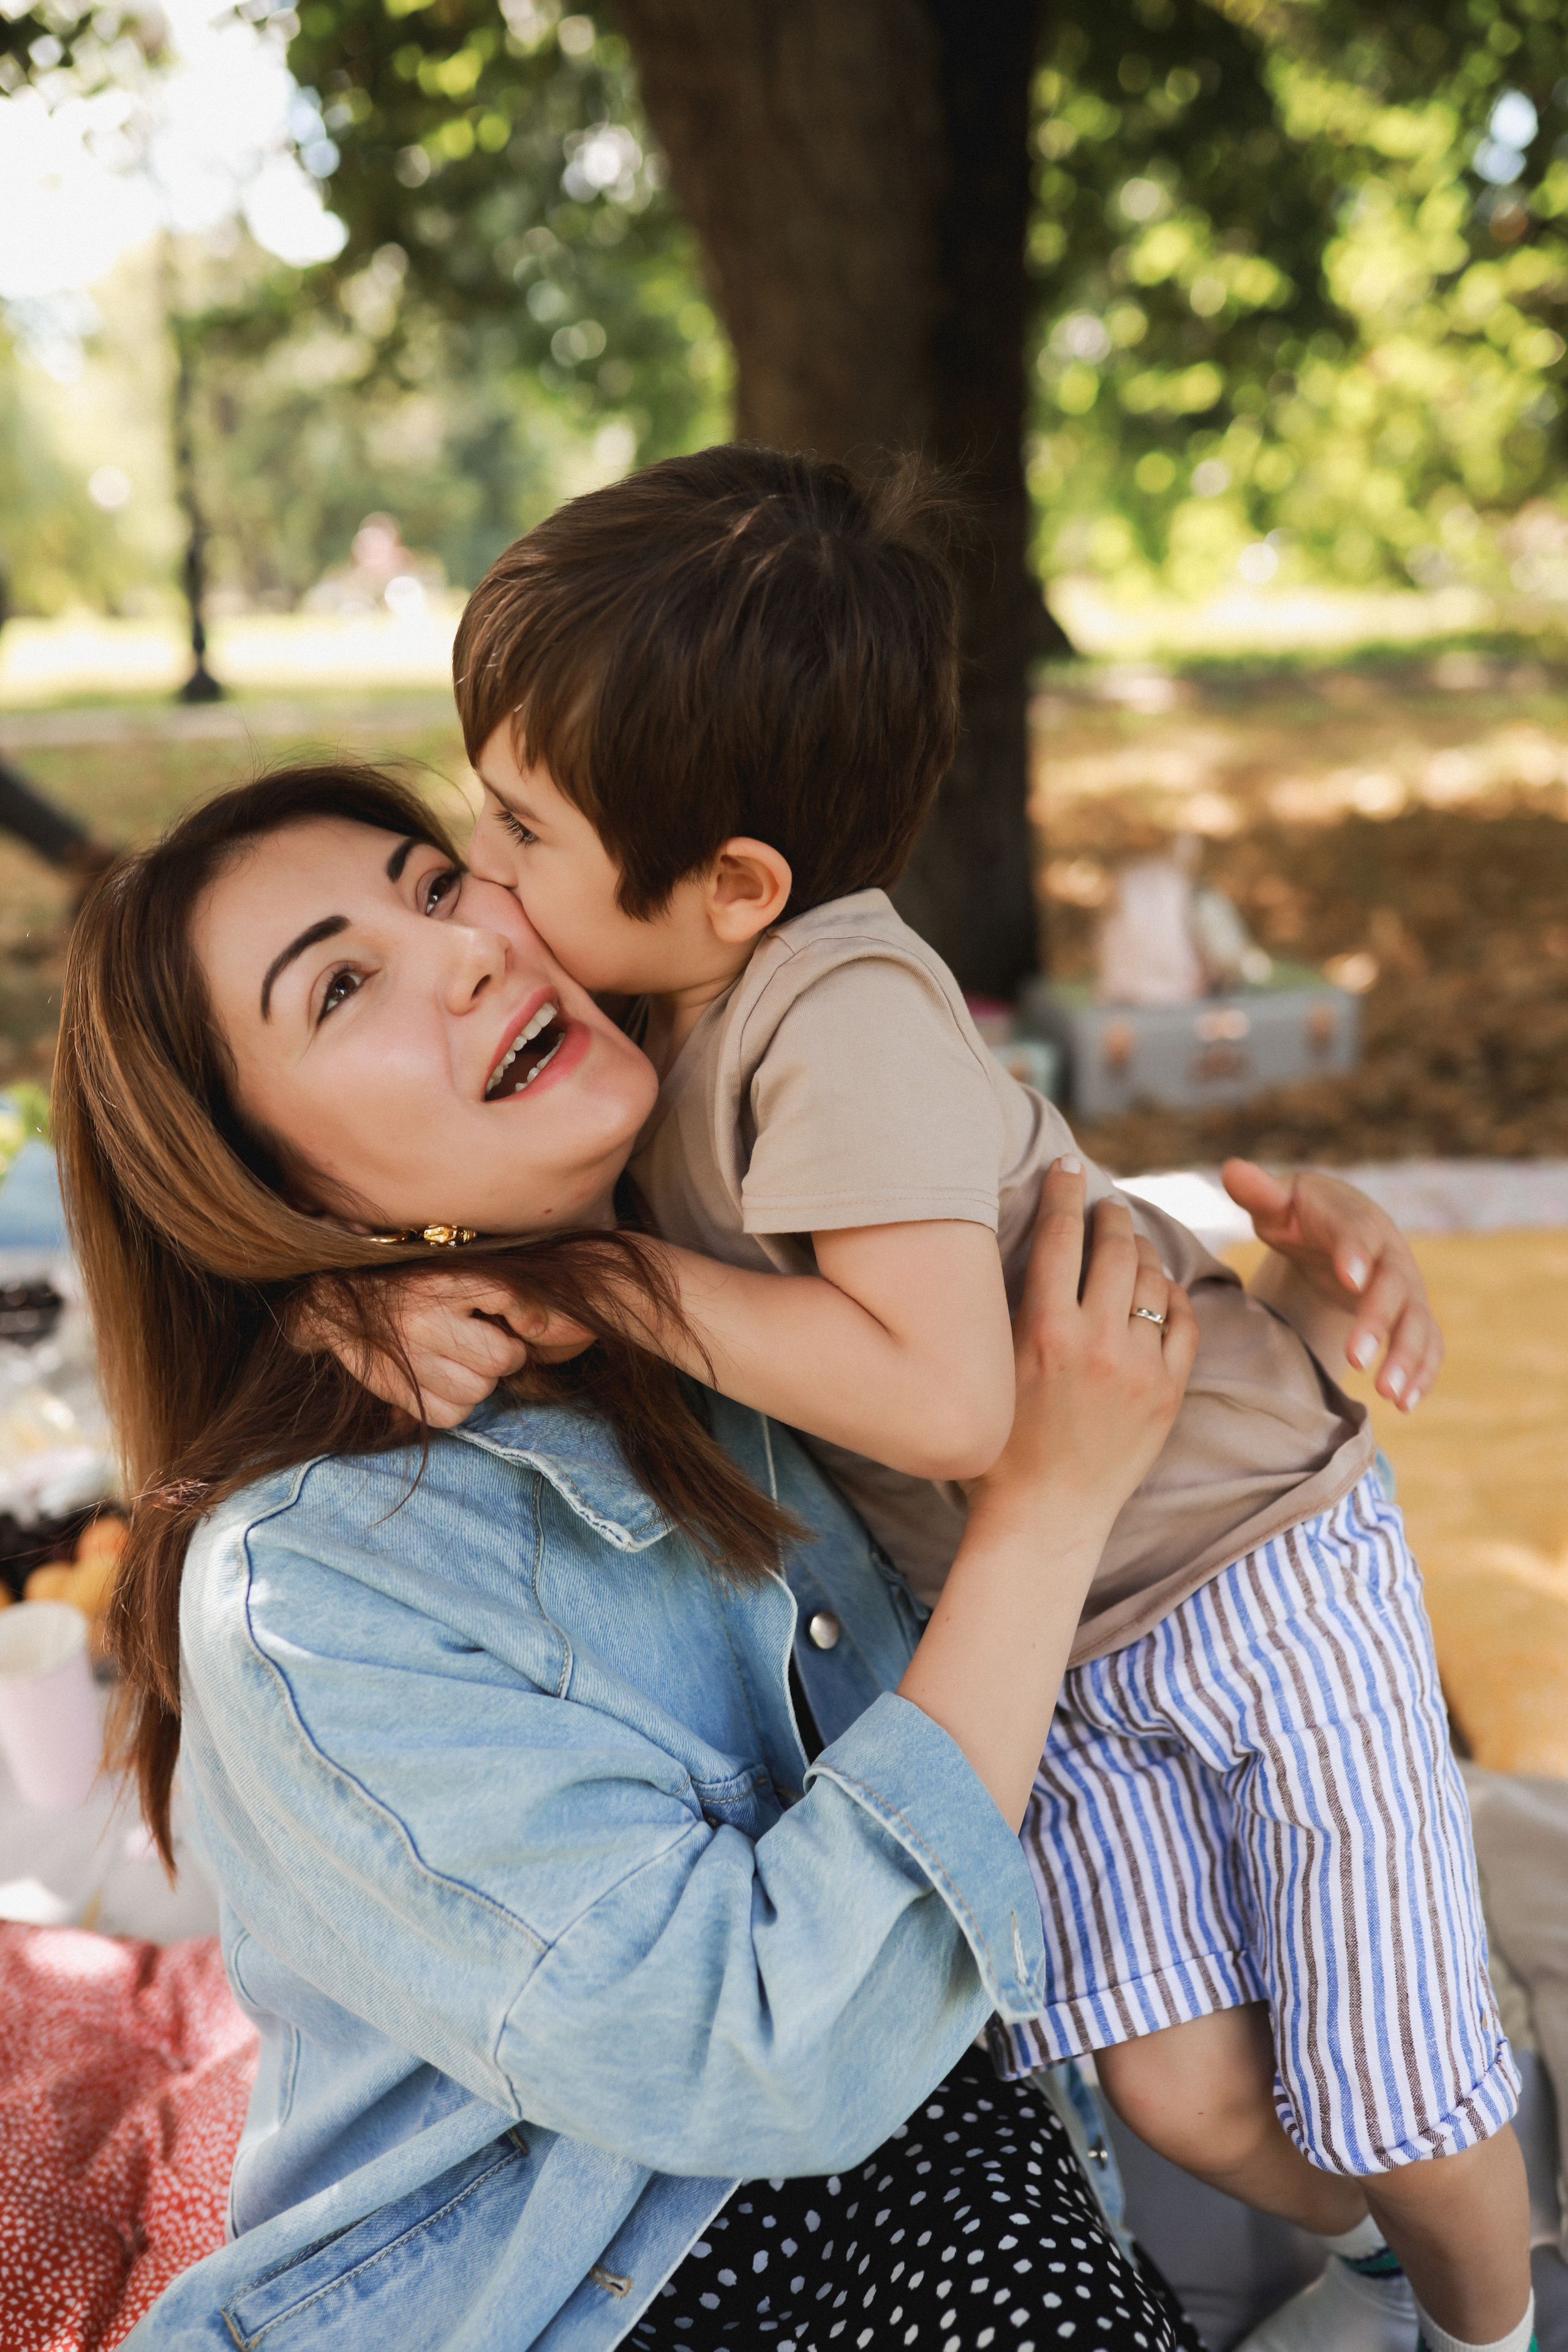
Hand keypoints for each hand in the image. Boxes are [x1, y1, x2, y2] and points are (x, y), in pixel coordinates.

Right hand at [289, 1271, 593, 1427]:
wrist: (341, 1300)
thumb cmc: (414, 1283)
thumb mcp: (453, 1269)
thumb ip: (499, 1291)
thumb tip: (540, 1324)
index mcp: (442, 1280)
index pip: (507, 1297)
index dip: (528, 1314)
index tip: (525, 1322)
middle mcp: (424, 1317)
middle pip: (500, 1358)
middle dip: (506, 1356)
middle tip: (492, 1345)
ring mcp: (408, 1356)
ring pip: (479, 1390)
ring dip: (481, 1381)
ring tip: (463, 1361)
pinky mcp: (394, 1388)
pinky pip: (451, 1415)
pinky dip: (456, 1405)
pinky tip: (445, 1382)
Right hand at [972, 1158, 1198, 1547]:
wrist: (1044, 1514)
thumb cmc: (1000, 1442)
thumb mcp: (991, 1366)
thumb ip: (1013, 1307)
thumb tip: (1031, 1244)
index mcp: (1042, 1330)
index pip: (1059, 1235)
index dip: (1064, 1190)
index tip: (1067, 1165)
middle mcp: (1095, 1341)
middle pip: (1112, 1247)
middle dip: (1108, 1214)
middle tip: (1103, 1202)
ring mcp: (1139, 1367)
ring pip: (1150, 1278)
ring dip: (1138, 1251)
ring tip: (1126, 1245)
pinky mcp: (1168, 1393)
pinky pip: (1183, 1321)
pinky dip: (1170, 1296)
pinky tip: (1155, 1291)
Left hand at [1221, 1159, 1441, 1410]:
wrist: (1341, 1227)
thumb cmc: (1301, 1215)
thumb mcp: (1279, 1202)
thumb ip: (1259, 1192)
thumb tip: (1231, 1168)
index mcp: (1355, 1222)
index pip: (1358, 1236)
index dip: (1356, 1254)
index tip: (1350, 1276)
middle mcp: (1390, 1256)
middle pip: (1391, 1289)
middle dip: (1376, 1323)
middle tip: (1355, 1359)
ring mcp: (1407, 1289)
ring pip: (1417, 1323)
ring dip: (1407, 1358)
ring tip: (1390, 1396)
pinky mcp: (1412, 1315)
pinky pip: (1428, 1344)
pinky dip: (1422, 1372)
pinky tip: (1405, 1403)